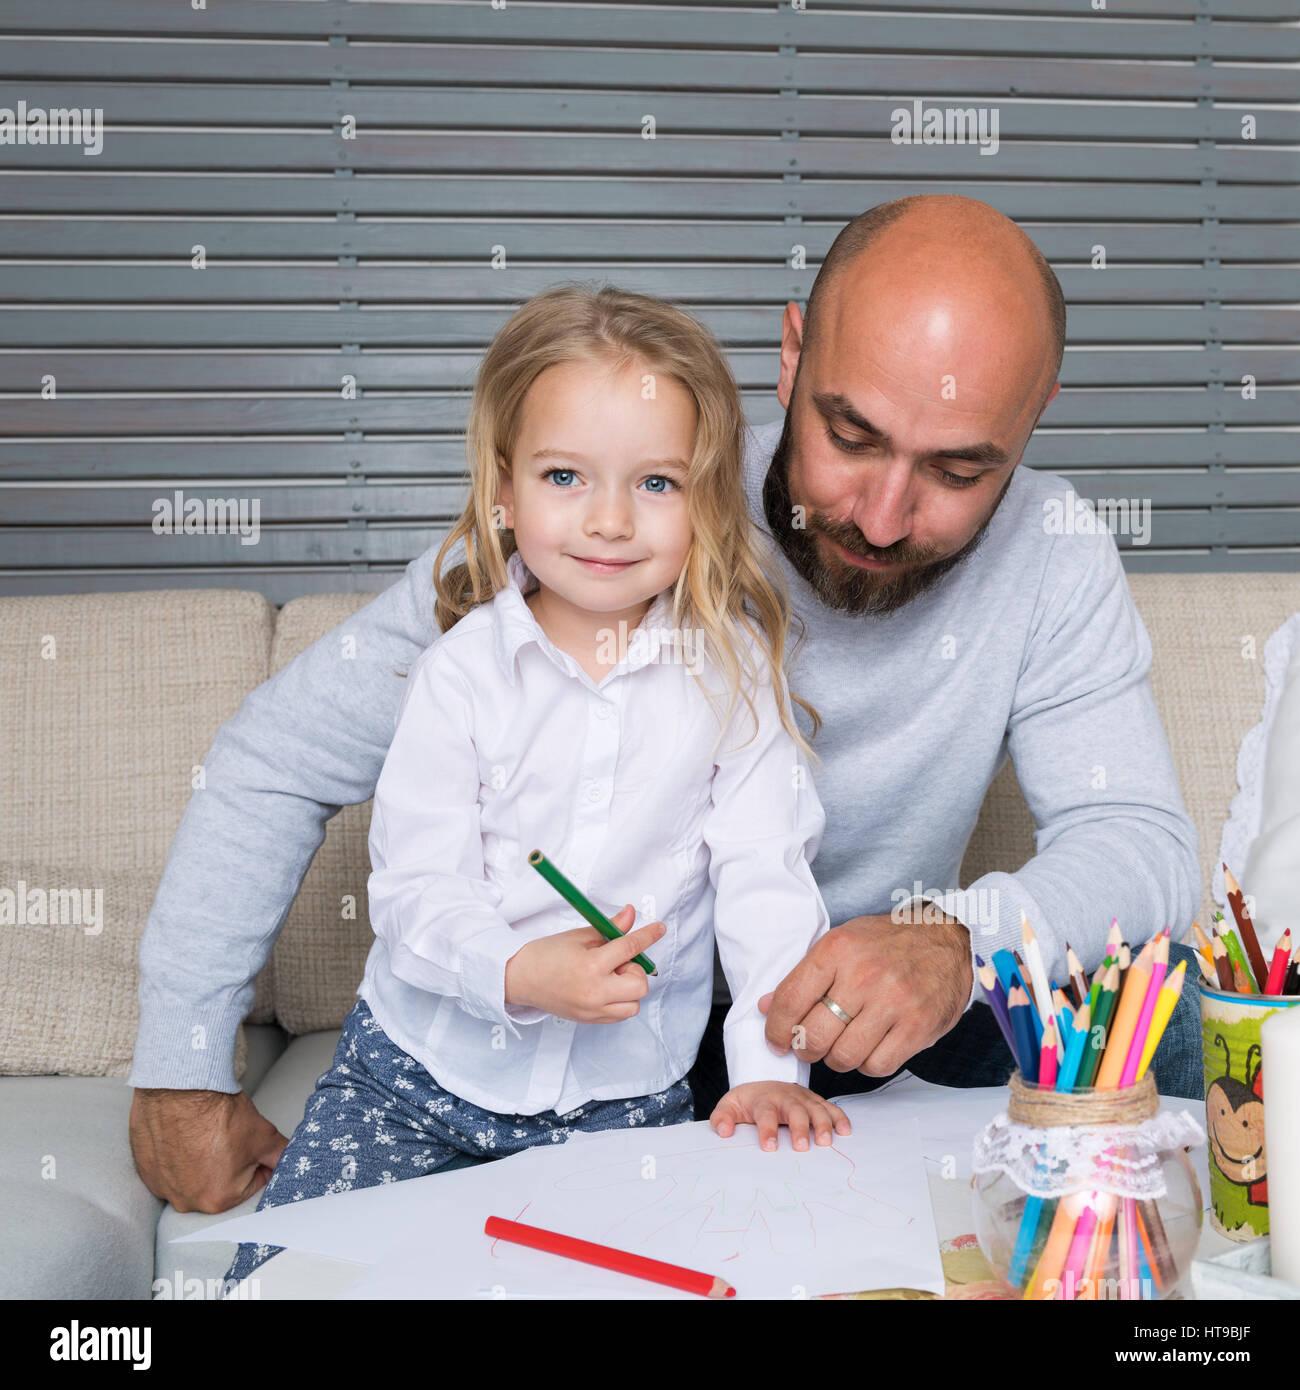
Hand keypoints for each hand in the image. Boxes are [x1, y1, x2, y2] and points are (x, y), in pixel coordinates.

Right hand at [129, 1088, 287, 1213]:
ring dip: (200, 1159)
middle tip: (225, 1135)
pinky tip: (182, 1134)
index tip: (247, 1141)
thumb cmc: (219, 1112)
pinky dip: (175, 1154)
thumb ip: (280, 1158)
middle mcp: (186, 1201)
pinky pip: (167, 1168)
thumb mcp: (264, 1136)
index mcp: (218, 1200)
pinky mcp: (145, 1170)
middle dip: (227, 1162)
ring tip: (204, 1132)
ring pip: (192, 1175)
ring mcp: (162, 1186)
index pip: (250, 1183)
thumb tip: (292, 1165)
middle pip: (220, 1182)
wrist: (181, 1087)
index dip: (254, 1158)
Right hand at [504, 904, 665, 1023]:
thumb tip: (631, 915)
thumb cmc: (547, 954)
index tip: (659, 929)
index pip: (630, 948)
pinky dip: (620, 1000)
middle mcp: (595, 992)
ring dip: (629, 988)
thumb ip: (609, 928)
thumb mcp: (579, 936)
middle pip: (640, 985)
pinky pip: (620, 1014)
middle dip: (635, 970)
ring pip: (634, 1004)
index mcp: (591, 966)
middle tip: (617, 961)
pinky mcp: (590, 1020)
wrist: (520, 978)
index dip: (648, 936)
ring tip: (609, 976)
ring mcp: (593, 1010)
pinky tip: (604, 987)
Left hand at [710, 1081, 850, 1151]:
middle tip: (802, 1147)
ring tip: (826, 1142)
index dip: (767, 1129)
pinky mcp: (816, 1101)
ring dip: (822, 1124)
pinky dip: (840, 1117)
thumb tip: (723, 1131)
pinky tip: (845, 1131)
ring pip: (816, 1108)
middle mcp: (786, 1097)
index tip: (769, 1147)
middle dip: (799, 1127)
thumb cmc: (749, 1100)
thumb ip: (722, 1117)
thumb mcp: (730, 1104)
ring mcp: (804, 1098)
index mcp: (764, 1100)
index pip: (765, 1113)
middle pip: (795, 1110)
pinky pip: (831, 1107)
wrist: (765, 1079)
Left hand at [759, 910, 972, 1078]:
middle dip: (804, 1048)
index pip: (789, 999)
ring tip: (842, 1044)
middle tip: (809, 1045)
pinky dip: (867, 1064)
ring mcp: (893, 1002)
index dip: (775, 1028)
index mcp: (837, 949)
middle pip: (813, 1035)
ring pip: (843, 1057)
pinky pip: (877, 1066)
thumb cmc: (887, 943)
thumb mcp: (841, 943)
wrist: (946, 940)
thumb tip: (766, 1007)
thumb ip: (804, 976)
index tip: (775, 1039)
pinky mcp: (917, 1026)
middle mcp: (864, 975)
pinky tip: (869, 1047)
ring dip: (836, 1058)